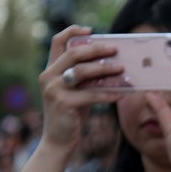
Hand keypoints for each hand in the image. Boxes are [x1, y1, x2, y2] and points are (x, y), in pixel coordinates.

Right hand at [38, 26, 124, 154]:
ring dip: (104, 69)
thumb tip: (113, 62)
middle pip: (73, 54)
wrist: (59, 141)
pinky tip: (121, 94)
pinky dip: (107, 93)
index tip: (92, 30)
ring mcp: (54, 89)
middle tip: (115, 50)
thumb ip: (86, 76)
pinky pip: (90, 94)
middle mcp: (48, 76)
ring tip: (122, 69)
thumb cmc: (72, 114)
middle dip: (96, 49)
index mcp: (50, 70)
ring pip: (81, 71)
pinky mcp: (63, 103)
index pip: (57, 42)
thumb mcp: (77, 90)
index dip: (73, 32)